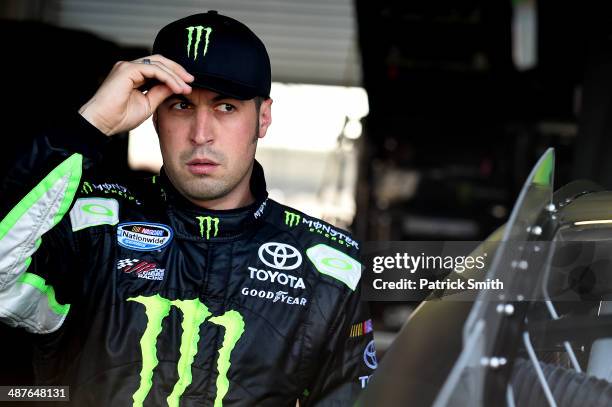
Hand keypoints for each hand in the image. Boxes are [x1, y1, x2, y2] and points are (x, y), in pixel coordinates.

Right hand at [78, 55, 193, 135]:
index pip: (158, 68)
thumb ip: (161, 92)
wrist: (102, 123)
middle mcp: (130, 68)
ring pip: (158, 64)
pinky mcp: (126, 69)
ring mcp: (127, 66)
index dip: (175, 75)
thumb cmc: (120, 117)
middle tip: (192, 81)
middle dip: (178, 70)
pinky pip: (153, 69)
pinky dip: (167, 78)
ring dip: (175, 75)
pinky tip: (177, 87)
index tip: (188, 86)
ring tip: (186, 87)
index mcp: (134, 75)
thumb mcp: (148, 104)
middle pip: (160, 61)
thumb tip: (176, 86)